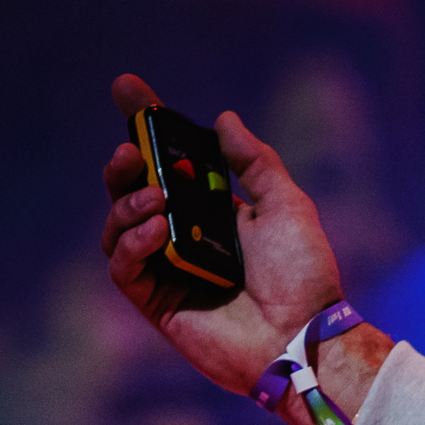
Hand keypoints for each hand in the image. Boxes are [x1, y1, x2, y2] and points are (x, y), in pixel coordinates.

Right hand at [98, 73, 369, 412]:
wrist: (305, 336)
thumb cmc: (304, 277)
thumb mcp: (286, 205)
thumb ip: (254, 162)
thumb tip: (224, 119)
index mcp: (214, 213)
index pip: (170, 163)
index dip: (146, 125)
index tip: (128, 88)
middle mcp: (186, 238)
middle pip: (133, 190)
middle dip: (126, 165)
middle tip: (132, 150)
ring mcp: (168, 270)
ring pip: (119, 225)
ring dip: (128, 202)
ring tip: (157, 199)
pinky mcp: (155, 302)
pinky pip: (123, 264)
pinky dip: (133, 241)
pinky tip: (159, 231)